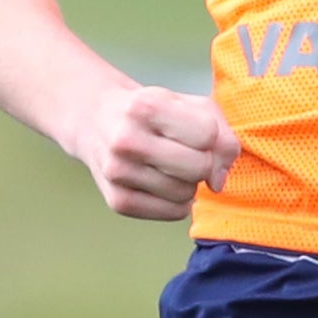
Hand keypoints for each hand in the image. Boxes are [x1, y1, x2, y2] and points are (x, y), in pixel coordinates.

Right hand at [69, 82, 240, 220]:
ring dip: (189, 183)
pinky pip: (174, 212)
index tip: (193, 131)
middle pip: (199, 167)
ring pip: (187, 194)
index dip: (211, 135)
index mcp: (145, 106)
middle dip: (203, 162)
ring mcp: (118, 173)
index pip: (207, 134)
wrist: (97, 121)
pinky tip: (162, 183)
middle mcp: (126, 140)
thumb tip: (218, 182)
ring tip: (169, 166)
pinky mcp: (117, 201)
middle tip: (186, 152)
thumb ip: (221, 134)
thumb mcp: (188, 105)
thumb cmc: (152, 112)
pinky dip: (177, 201)